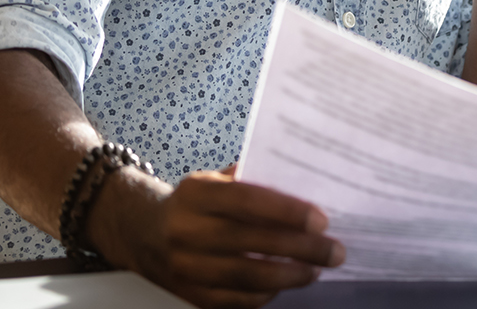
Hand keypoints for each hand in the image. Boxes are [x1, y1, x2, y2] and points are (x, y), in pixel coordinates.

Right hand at [92, 164, 344, 307]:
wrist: (142, 231)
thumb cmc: (194, 202)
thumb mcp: (214, 179)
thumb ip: (251, 180)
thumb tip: (305, 184)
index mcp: (196, 194)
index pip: (247, 201)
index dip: (287, 211)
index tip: (321, 220)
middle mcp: (186, 231)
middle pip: (251, 243)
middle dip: (300, 249)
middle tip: (334, 251)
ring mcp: (185, 267)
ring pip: (245, 278)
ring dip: (289, 276)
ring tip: (316, 269)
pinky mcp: (189, 294)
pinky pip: (235, 301)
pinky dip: (266, 295)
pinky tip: (287, 283)